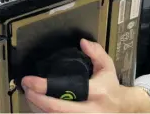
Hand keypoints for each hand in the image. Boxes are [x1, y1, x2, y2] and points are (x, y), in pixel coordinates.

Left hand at [22, 39, 149, 112]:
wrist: (124, 110)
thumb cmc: (110, 87)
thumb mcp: (107, 67)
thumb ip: (96, 52)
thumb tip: (82, 42)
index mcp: (97, 93)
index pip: (68, 90)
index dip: (45, 88)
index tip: (30, 80)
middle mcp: (91, 112)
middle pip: (57, 111)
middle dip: (36, 100)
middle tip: (25, 88)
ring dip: (38, 109)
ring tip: (28, 96)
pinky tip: (37, 106)